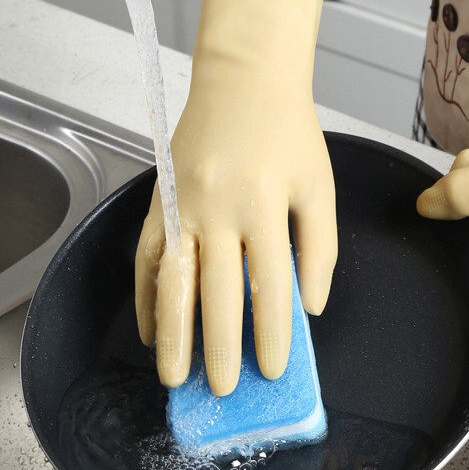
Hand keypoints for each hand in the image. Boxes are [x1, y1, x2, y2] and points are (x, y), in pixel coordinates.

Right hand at [135, 0, 335, 395]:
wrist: (244, 80)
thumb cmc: (289, 132)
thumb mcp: (319, 185)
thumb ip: (319, 246)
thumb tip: (310, 305)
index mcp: (266, 203)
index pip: (270, 284)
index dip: (272, 332)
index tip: (274, 370)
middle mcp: (219, 207)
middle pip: (216, 292)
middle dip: (220, 346)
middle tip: (223, 389)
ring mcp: (183, 203)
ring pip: (173, 281)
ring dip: (173, 333)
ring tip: (175, 377)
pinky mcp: (160, 198)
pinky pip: (147, 256)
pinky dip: (147, 296)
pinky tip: (152, 328)